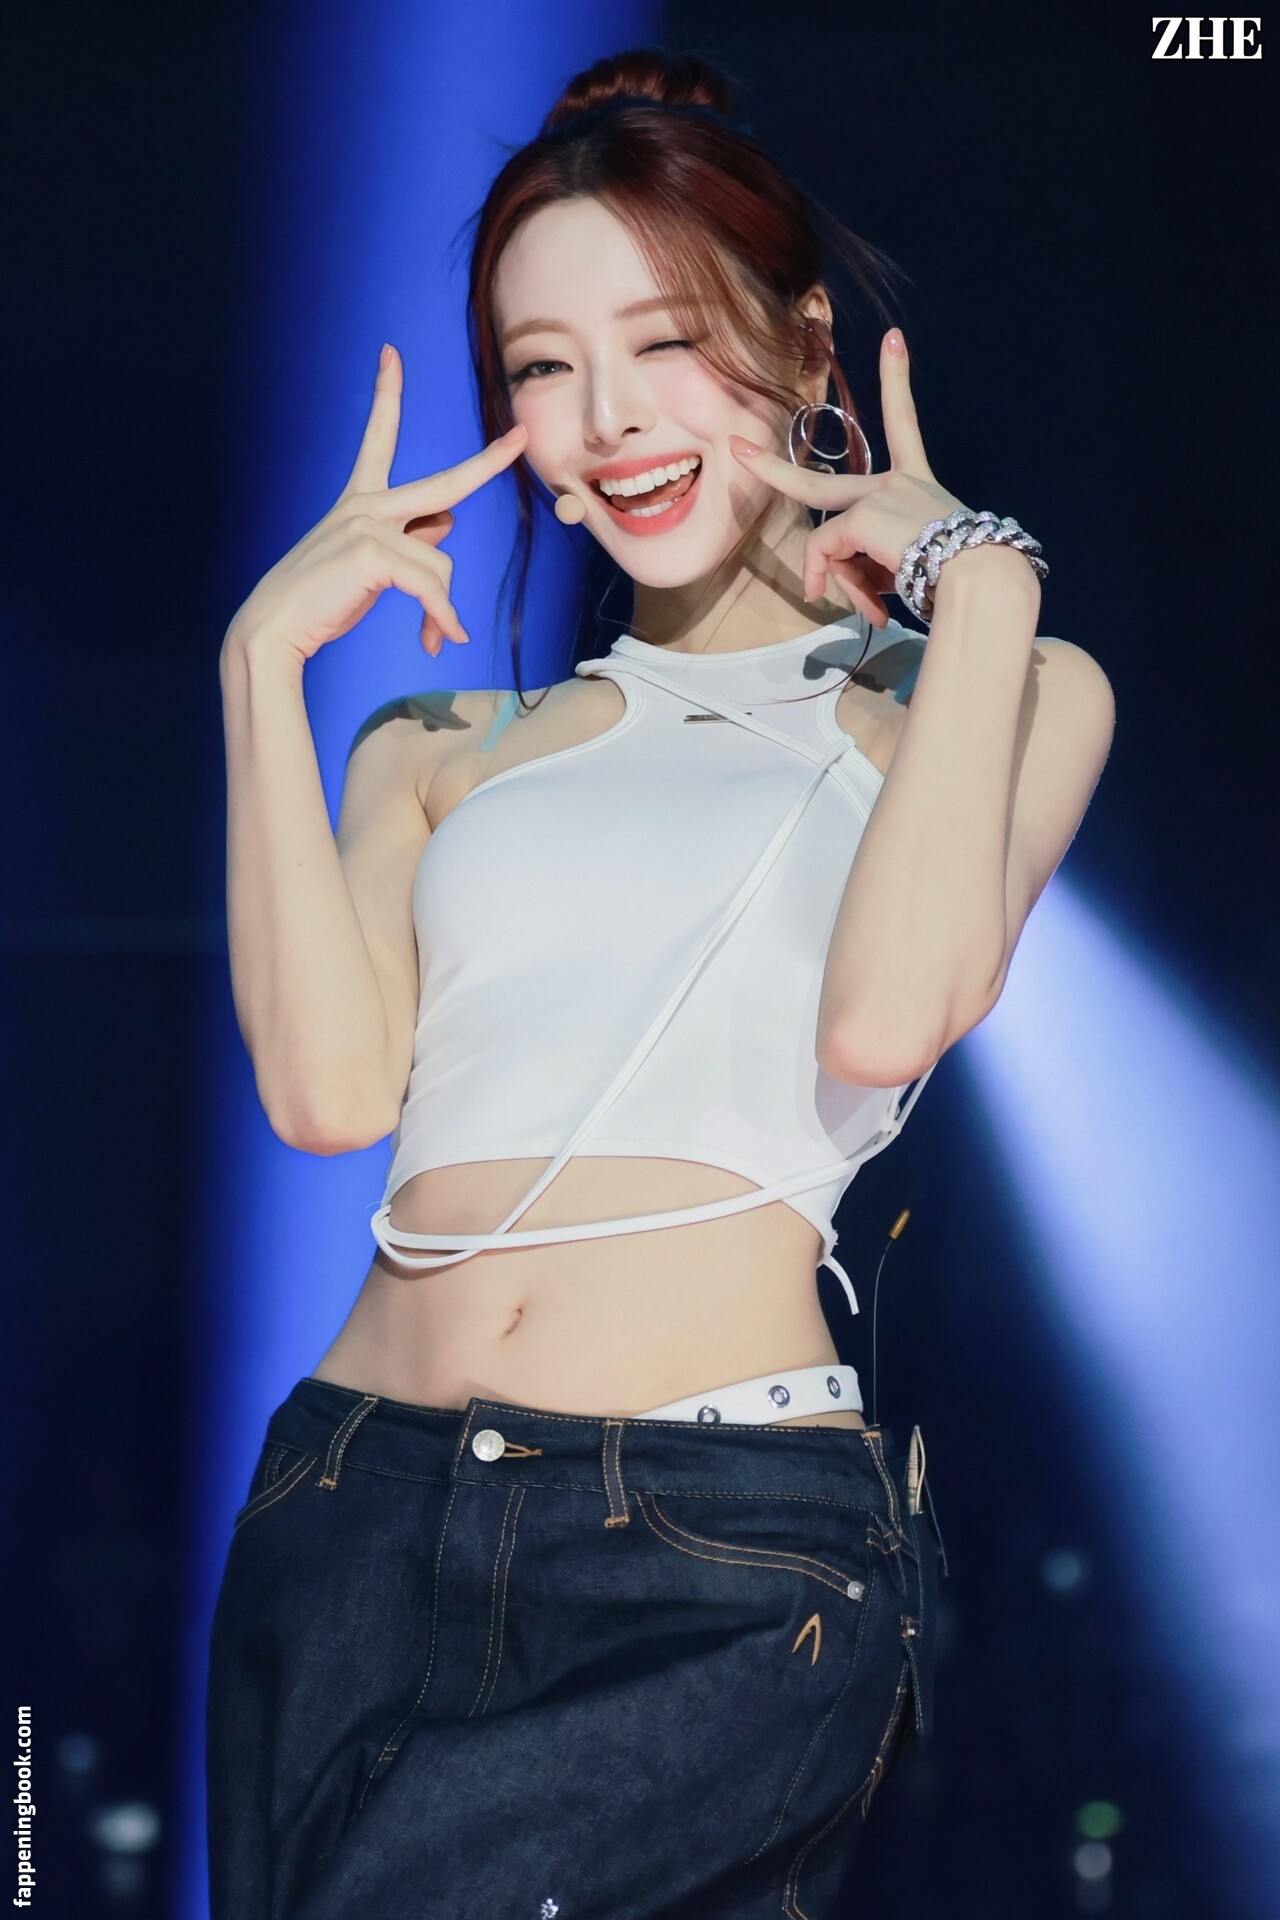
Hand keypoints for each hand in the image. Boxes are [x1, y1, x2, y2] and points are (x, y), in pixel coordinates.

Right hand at [225, 344, 527, 664]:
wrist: (275, 627)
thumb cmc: (321, 599)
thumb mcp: (369, 564)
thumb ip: (407, 540)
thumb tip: (444, 522)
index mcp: (360, 498)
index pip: (378, 437)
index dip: (386, 394)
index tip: (390, 354)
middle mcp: (365, 502)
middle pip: (446, 483)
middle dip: (488, 462)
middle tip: (522, 437)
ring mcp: (368, 524)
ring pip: (440, 563)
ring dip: (441, 607)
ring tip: (432, 634)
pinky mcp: (372, 552)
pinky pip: (430, 587)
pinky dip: (439, 618)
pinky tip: (436, 641)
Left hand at [729, 329, 969, 628]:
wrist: (980, 577)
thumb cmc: (957, 577)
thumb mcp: (908, 562)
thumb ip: (868, 561)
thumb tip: (834, 579)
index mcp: (917, 483)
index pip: (904, 424)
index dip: (897, 381)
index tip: (893, 339)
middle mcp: (897, 482)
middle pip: (817, 485)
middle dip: (771, 469)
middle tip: (737, 449)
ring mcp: (876, 495)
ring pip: (825, 540)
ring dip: (838, 579)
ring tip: (873, 609)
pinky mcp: (862, 516)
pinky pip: (829, 554)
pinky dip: (838, 581)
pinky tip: (870, 608)